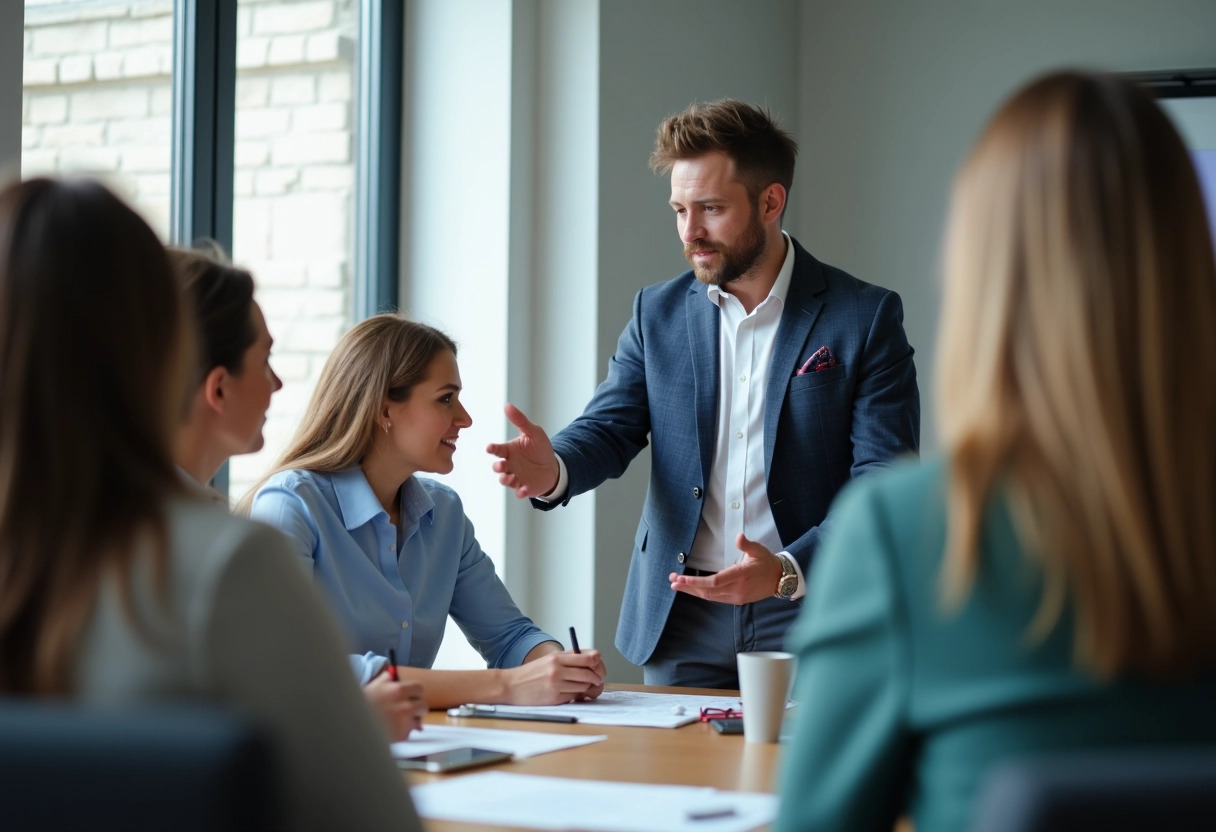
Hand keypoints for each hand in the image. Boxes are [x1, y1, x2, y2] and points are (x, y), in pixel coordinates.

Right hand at [364, 670, 426, 740]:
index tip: (411, 696)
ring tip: (397, 722)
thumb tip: (392, 673)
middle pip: (423, 705)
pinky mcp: (402, 735)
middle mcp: (405, 705)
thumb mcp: (373, 686)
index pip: (419, 688)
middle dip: (416, 708)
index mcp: (398, 690)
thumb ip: (386, 678)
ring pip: (418, 720)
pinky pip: (408, 733)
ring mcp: (405, 722)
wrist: (352, 726)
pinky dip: (402, 733)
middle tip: (407, 711)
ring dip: (411, 721)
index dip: (415, 693)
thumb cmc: (361, 705)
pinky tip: (391, 731)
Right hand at [486, 403, 560, 498]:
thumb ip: (520, 421)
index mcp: (509, 451)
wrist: (553, 466)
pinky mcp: (524, 488)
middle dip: (498, 467)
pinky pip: (519, 492)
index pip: (497, 449)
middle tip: (502, 466)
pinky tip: (524, 490)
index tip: (489, 448)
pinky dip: (520, 492)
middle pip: (498, 467)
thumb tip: (507, 405)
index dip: (492, 448)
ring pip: (505, 480)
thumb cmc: (540, 448)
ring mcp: (515, 477)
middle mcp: (509, 464)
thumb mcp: (533, 432)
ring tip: (511, 478)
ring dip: (506, 480)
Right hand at [502, 649, 604, 704]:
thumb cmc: (531, 673)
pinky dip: (574, 695)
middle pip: (589, 674)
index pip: (588, 658)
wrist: (511, 686)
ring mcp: (556, 685)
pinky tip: (567, 693)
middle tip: (596, 680)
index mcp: (557, 658)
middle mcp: (557, 670)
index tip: (597, 666)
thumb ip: (568, 659)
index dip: (597, 663)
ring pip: (583, 686)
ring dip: (585, 687)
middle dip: (596, 678)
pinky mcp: (554, 699)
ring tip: (578, 685)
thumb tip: (591, 660)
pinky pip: (573, 696)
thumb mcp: (548, 660)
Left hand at [668, 534, 783, 604]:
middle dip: (688, 587)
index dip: (696, 582)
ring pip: (710, 596)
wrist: (780, 579)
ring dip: (693, 591)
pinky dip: (703, 594)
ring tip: (677, 585)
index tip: (681, 579)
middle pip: (707, 591)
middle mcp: (736, 589)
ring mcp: (736, 596)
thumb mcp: (758, 550)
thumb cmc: (767, 562)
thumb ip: (747, 544)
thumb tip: (739, 537)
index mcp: (740, 575)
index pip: (714, 581)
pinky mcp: (736, 600)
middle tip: (672, 581)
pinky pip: (716, 598)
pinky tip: (694, 590)